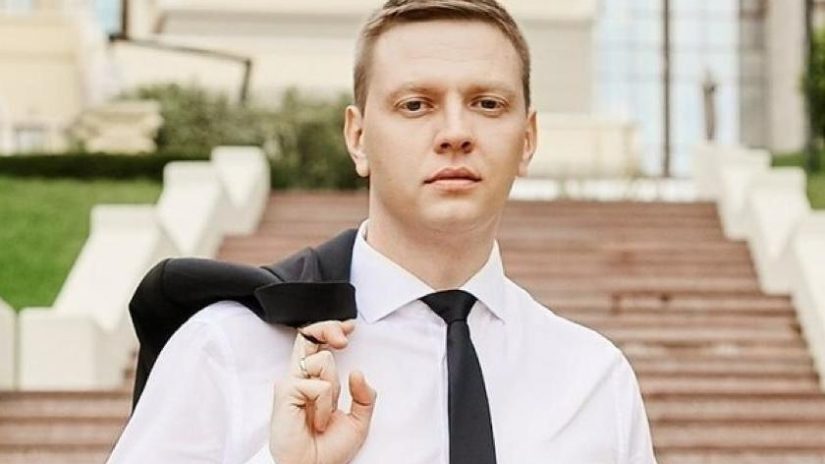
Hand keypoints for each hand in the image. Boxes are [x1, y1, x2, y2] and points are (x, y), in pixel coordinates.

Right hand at [270, 320, 376, 463]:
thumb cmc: (328, 449)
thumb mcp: (358, 420)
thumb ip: (363, 396)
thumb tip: (357, 372)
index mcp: (314, 382)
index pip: (318, 346)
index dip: (331, 330)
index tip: (350, 327)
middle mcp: (300, 379)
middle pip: (308, 337)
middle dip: (328, 329)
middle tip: (344, 338)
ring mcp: (291, 384)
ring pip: (322, 361)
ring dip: (333, 389)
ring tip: (324, 415)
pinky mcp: (285, 392)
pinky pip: (318, 385)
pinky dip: (324, 406)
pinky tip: (316, 422)